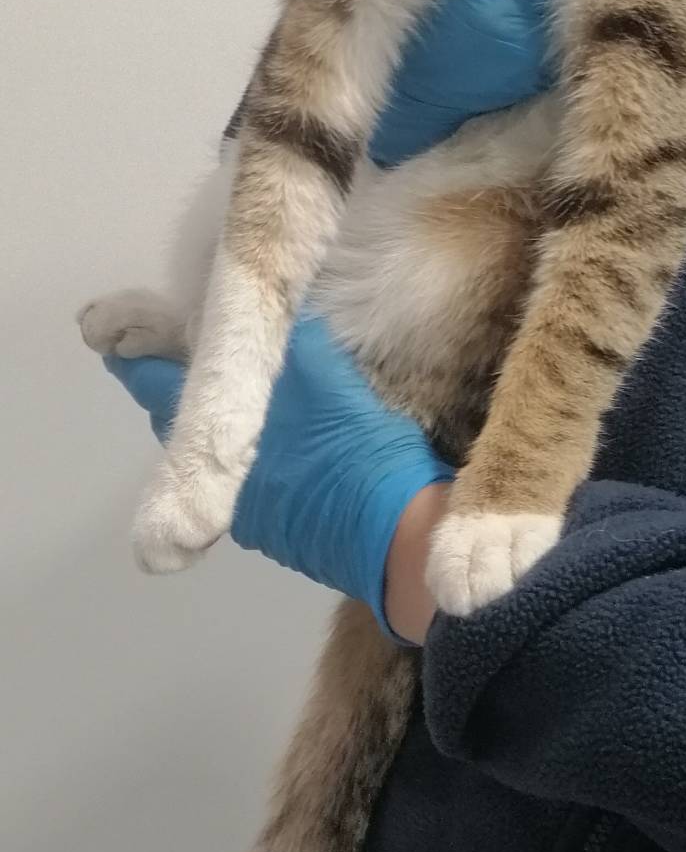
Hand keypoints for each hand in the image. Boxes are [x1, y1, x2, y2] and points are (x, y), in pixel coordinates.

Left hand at [105, 313, 451, 629]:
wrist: (400, 539)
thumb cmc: (356, 451)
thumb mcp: (325, 374)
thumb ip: (288, 341)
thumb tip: (262, 312)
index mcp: (213, 442)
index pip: (151, 387)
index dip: (134, 356)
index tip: (120, 331)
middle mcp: (218, 482)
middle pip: (179, 423)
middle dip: (181, 383)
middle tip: (189, 343)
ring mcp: (250, 511)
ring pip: (216, 451)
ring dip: (220, 416)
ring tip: (241, 379)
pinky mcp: (282, 527)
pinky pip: (249, 474)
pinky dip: (252, 444)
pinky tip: (283, 427)